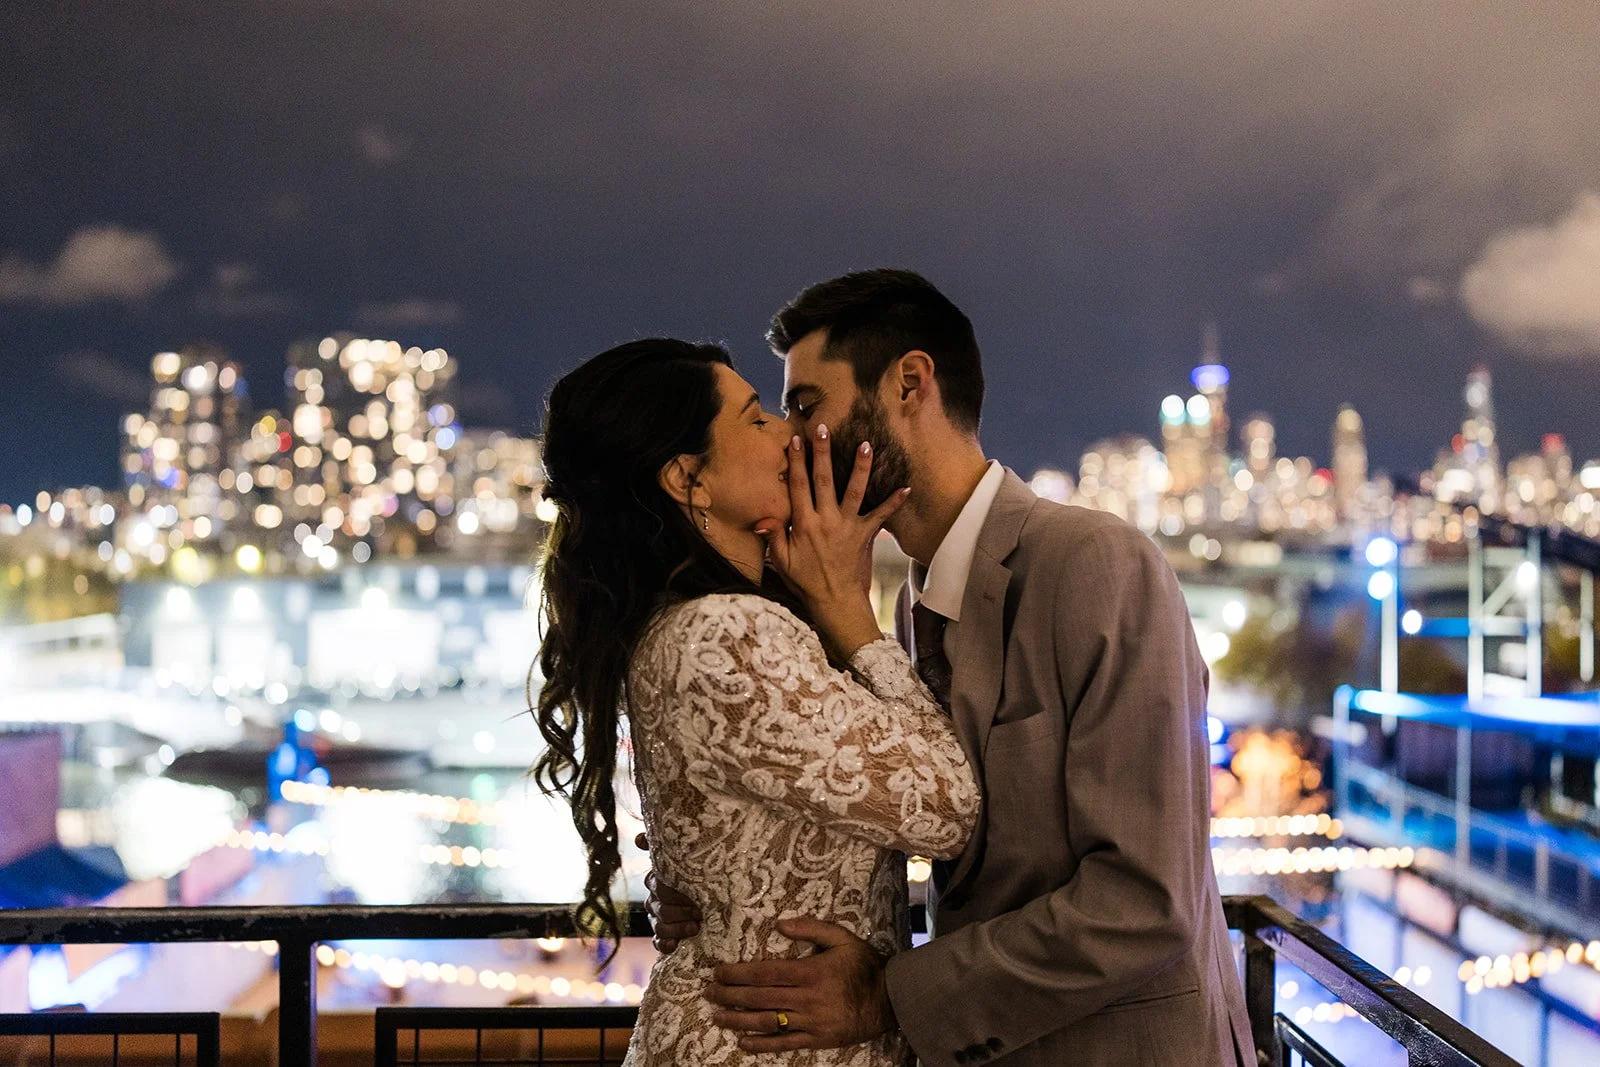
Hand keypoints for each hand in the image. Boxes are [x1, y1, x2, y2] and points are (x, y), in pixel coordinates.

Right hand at [637, 832, 701, 952]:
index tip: (693, 897)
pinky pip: (659, 943)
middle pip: (661, 908)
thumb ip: (663, 847)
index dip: (675, 893)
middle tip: (701, 910)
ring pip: (660, 926)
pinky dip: (666, 944)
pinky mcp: (664, 937)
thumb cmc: (702, 872)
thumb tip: (638, 839)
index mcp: (657, 879)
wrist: (719, 895)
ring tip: (696, 926)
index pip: (657, 886)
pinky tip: (676, 944)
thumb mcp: (690, 856)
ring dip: (678, 928)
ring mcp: (657, 918)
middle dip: (682, 910)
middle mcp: (654, 898)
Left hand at [705, 917, 894, 1052]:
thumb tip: (780, 924)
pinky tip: (743, 1042)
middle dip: (730, 994)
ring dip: (738, 1020)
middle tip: (709, 991)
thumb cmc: (863, 966)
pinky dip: (761, 1044)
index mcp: (811, 972)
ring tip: (717, 1015)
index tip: (718, 971)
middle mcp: (807, 998)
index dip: (738, 973)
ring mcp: (811, 1022)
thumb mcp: (842, 938)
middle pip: (760, 997)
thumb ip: (811, 928)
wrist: (890, 1000)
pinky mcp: (816, 1039)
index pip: (765, 973)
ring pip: (767, 1022)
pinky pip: (784, 1044)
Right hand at [756, 425, 908, 658]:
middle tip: (823, 428)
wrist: (835, 602)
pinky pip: (881, 516)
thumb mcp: (782, 561)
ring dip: (860, 467)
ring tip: (866, 444)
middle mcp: (826, 520)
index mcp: (804, 524)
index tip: (795, 439)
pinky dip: (894, 502)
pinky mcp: (865, 535)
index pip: (798, 486)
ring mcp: (847, 526)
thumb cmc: (806, 582)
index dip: (796, 462)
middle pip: (824, 480)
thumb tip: (761, 517)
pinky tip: (906, 487)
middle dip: (823, 452)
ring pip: (854, 491)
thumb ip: (773, 536)